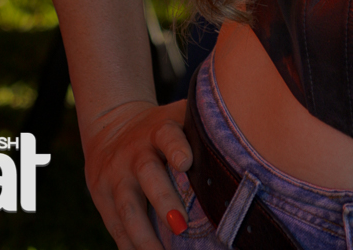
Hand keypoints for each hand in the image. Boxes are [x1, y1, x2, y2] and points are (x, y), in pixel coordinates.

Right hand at [82, 98, 191, 248]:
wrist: (110, 128)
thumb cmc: (162, 129)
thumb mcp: (178, 116)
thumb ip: (201, 126)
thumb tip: (249, 132)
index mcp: (158, 129)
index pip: (167, 135)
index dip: (176, 147)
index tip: (186, 161)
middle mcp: (135, 153)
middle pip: (147, 174)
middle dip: (163, 200)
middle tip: (182, 225)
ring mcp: (116, 178)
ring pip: (128, 209)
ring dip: (145, 237)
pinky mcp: (103, 201)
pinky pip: (118, 230)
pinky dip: (131, 248)